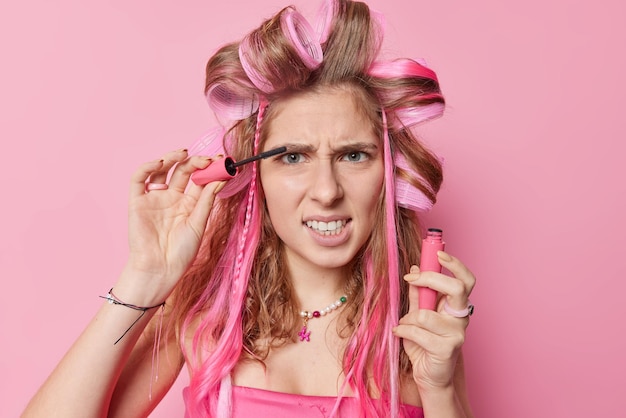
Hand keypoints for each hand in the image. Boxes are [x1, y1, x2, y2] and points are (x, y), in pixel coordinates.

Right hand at [120, 149, 223, 302]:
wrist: (160, 269)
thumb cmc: (181, 252)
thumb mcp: (199, 223)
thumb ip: (207, 199)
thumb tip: (221, 177)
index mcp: (189, 204)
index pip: (200, 180)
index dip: (209, 169)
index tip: (222, 161)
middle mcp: (172, 198)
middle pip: (183, 172)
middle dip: (195, 162)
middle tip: (207, 159)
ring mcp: (155, 198)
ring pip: (162, 170)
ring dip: (172, 158)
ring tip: (184, 153)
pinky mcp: (137, 201)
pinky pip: (139, 179)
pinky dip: (148, 167)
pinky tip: (161, 162)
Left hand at [393, 251, 475, 391]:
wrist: (429, 376)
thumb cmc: (424, 344)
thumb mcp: (417, 314)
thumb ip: (418, 293)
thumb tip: (414, 268)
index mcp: (456, 306)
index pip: (466, 280)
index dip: (454, 265)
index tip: (437, 255)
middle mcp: (461, 317)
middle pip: (458, 288)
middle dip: (432, 279)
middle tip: (411, 279)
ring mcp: (457, 334)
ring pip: (427, 314)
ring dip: (408, 317)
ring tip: (403, 323)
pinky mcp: (447, 349)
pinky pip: (418, 331)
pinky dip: (403, 330)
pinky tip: (399, 333)